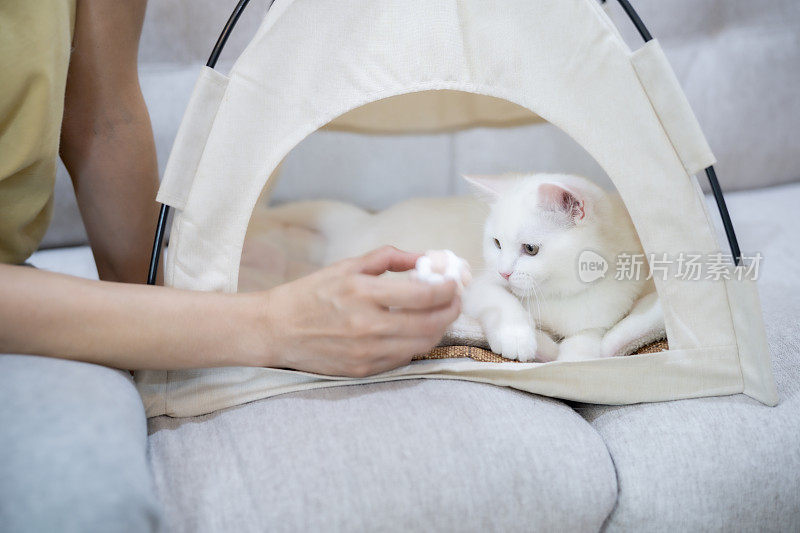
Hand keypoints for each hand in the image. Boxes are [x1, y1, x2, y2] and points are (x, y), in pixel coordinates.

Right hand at [245, 246, 460, 376]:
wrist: (276, 329)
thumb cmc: (311, 293)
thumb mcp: (347, 266)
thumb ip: (388, 258)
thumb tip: (423, 257)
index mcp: (363, 293)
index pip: (424, 295)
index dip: (448, 289)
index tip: (454, 282)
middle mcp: (368, 325)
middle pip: (430, 323)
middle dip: (451, 310)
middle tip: (455, 299)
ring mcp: (367, 352)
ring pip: (422, 344)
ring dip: (439, 328)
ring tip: (440, 314)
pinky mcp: (363, 369)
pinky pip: (403, 358)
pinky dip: (416, 343)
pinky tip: (415, 331)